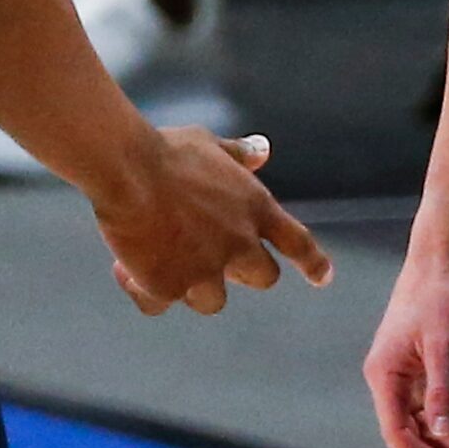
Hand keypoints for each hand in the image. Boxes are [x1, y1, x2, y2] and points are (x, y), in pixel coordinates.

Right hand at [92, 130, 333, 316]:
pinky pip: (158, 303)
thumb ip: (237, 155)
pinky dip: (144, 290)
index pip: (297, 241)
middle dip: (241, 271)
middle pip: (262, 277)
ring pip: (211, 300)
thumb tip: (263, 149)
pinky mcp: (169, 287)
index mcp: (255, 208)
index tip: (323, 278)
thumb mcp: (208, 144)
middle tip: (206, 255)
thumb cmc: (166, 151)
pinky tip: (125, 268)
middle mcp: (238, 244)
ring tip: (156, 258)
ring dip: (190, 285)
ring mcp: (206, 270)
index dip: (311, 261)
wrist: (128, 170)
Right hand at [364, 251, 448, 447]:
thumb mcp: (445, 344)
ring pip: (421, 424)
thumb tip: (442, 432)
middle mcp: (387, 379)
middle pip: (409, 433)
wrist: (442, 260)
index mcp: (384, 374)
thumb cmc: (441, 296)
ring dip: (445, 445)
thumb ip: (443, 390)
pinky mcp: (417, 368)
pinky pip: (430, 407)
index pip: (396, 432)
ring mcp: (402, 374)